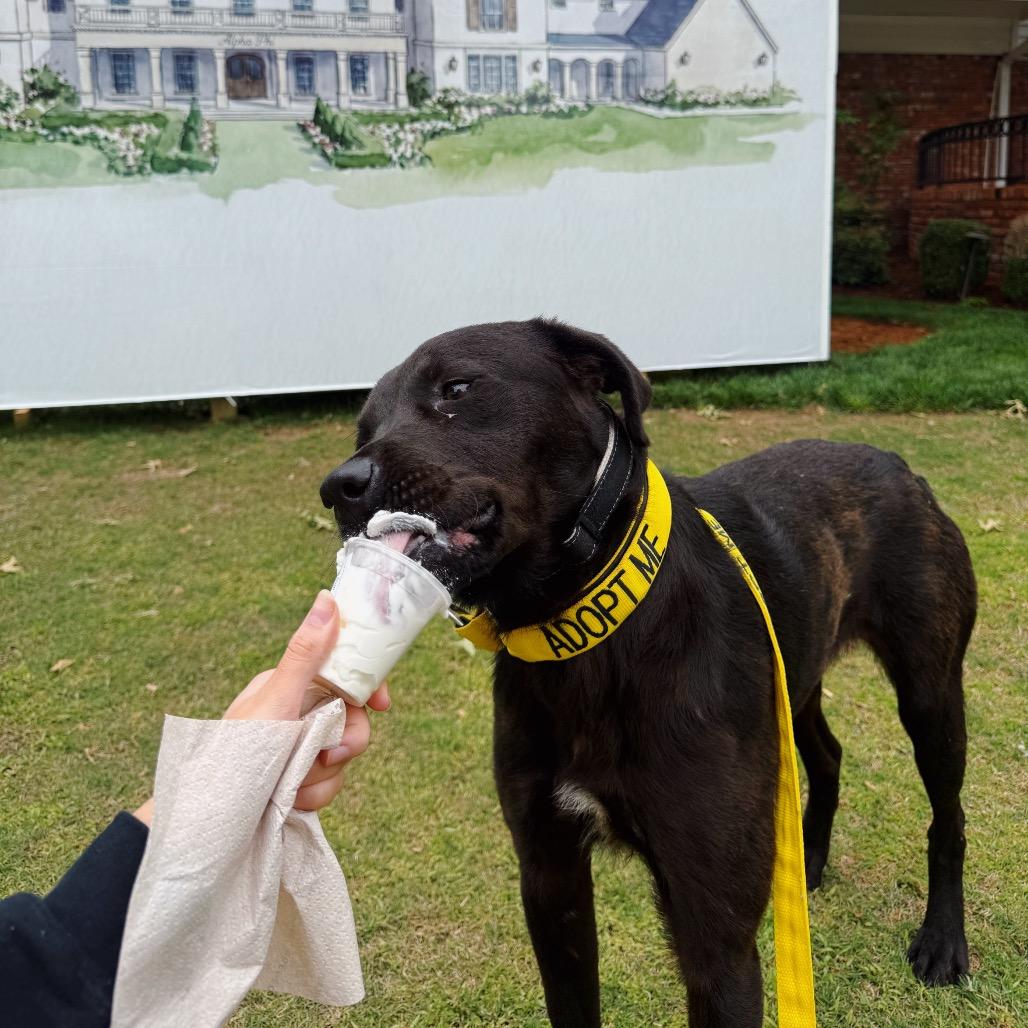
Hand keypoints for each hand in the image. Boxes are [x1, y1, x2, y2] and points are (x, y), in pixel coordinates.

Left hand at [133, 591, 389, 824]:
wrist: (211, 817)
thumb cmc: (236, 752)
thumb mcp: (276, 700)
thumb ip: (305, 654)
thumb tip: (327, 598)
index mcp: (291, 684)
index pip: (343, 673)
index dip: (368, 686)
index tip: (381, 705)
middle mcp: (297, 712)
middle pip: (352, 717)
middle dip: (345, 742)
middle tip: (327, 754)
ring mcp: (298, 747)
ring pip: (343, 754)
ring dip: (323, 775)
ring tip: (291, 785)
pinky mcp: (300, 778)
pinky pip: (331, 783)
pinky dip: (315, 794)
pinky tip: (290, 800)